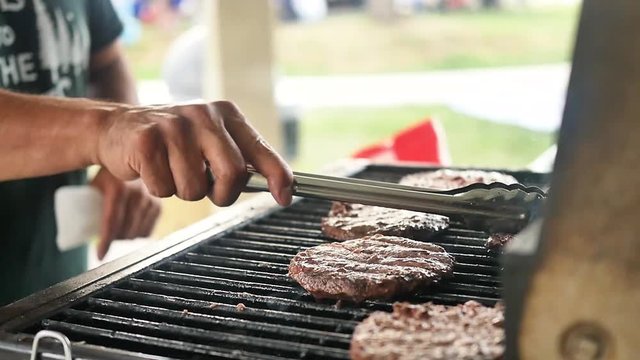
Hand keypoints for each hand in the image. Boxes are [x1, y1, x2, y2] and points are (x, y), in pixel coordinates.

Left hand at [90, 167, 161, 259]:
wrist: (133, 160)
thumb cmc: (109, 175)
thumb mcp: (96, 185)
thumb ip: (90, 204)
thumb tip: (78, 229)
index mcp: (118, 189)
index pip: (112, 222)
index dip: (105, 241)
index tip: (99, 255)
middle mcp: (137, 195)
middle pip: (125, 231)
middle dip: (114, 239)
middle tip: (106, 237)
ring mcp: (151, 200)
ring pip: (137, 233)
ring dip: (126, 237)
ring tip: (118, 231)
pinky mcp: (159, 206)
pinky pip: (148, 231)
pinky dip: (138, 234)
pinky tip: (132, 229)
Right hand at [94, 101, 293, 205]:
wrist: (117, 127)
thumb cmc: (172, 142)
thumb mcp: (210, 141)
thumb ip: (239, 159)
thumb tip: (278, 186)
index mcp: (226, 114)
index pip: (261, 148)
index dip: (277, 175)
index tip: (284, 196)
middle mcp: (204, 115)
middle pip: (233, 174)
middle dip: (222, 193)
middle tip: (208, 188)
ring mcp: (174, 126)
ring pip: (195, 188)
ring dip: (183, 191)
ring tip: (172, 170)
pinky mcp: (147, 140)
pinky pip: (164, 188)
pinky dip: (158, 188)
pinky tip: (151, 167)